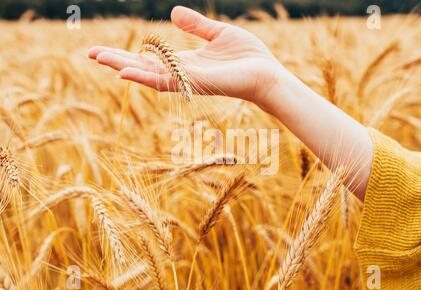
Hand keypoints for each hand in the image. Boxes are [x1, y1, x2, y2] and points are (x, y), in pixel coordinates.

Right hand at [88, 6, 282, 110]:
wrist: (268, 73)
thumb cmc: (248, 56)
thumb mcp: (217, 33)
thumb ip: (196, 25)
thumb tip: (172, 12)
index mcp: (186, 62)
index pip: (150, 59)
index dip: (128, 53)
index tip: (104, 49)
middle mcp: (182, 74)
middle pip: (144, 67)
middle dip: (117, 60)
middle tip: (91, 54)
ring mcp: (187, 81)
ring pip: (149, 75)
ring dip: (124, 67)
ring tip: (100, 59)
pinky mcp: (196, 84)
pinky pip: (166, 81)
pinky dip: (144, 76)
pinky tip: (125, 72)